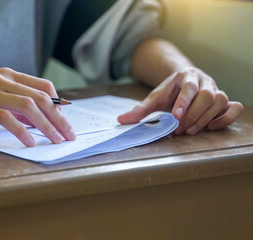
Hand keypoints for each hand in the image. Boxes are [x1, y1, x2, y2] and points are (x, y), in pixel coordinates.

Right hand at [0, 68, 75, 145]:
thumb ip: (13, 102)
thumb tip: (34, 119)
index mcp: (9, 75)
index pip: (44, 86)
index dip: (58, 103)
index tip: (63, 120)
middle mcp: (4, 81)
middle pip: (41, 98)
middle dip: (59, 118)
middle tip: (69, 134)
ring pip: (29, 107)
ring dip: (46, 125)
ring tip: (56, 140)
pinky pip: (7, 118)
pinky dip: (22, 131)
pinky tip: (30, 143)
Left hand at [117, 67, 243, 134]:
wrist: (183, 82)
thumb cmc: (169, 92)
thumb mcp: (153, 98)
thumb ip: (139, 109)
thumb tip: (120, 120)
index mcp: (186, 76)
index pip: (190, 87)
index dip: (184, 102)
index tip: (175, 116)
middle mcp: (204, 81)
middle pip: (207, 95)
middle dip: (193, 115)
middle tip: (179, 129)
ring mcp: (216, 89)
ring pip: (220, 101)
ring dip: (205, 118)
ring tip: (189, 130)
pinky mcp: (224, 101)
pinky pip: (233, 107)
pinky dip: (226, 118)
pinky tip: (211, 127)